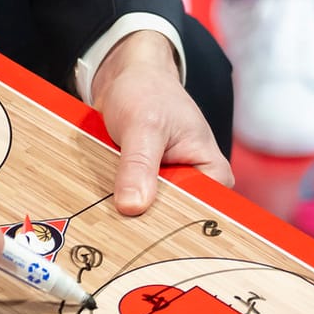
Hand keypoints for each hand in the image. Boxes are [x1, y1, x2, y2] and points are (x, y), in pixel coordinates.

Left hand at [93, 32, 232, 214]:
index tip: (146, 236)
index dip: (174, 226)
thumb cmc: (147, 91)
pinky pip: (133, 205)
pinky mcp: (145, 186)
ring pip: (150, 215)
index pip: (202, 214)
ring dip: (129, 213)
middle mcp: (195, 184)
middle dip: (148, 222)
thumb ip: (139, 164)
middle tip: (119, 230)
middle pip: (174, 220)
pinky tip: (102, 207)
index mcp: (212, 172)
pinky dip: (118, 202)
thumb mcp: (144, 125)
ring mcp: (169, 186)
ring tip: (108, 220)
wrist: (125, 77)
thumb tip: (133, 206)